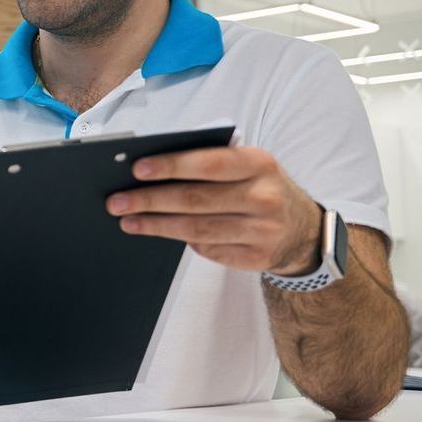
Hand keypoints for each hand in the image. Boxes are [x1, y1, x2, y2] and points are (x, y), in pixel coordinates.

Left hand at [105, 146, 323, 274]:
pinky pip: (207, 249)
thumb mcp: (248, 166)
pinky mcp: (255, 258)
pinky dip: (181, 240)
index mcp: (259, 164)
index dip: (171, 166)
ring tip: (127, 220)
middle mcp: (264, 197)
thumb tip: (151, 171)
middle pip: (195, 200)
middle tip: (117, 201)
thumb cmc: (260, 188)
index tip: (137, 169)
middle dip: (149, 200)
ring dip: (155, 225)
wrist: (303, 230)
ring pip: (195, 229)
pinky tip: (159, 232)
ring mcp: (262, 231)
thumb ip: (210, 163)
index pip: (208, 163)